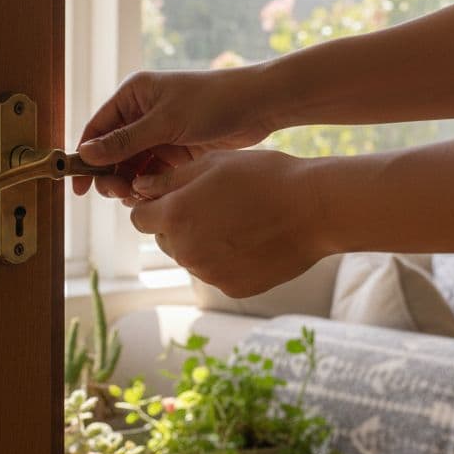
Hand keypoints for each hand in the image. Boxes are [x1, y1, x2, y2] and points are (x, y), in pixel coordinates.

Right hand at [73, 66, 279, 197]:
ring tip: (136, 196)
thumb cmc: (213, 102)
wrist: (258, 106)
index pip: (97, 129)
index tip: (79, 184)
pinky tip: (150, 195)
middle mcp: (141, 113)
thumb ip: (125, 141)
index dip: (85, 157)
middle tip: (117, 193)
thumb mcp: (165, 123)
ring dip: (128, 182)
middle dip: (110, 174)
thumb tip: (86, 154)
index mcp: (133, 95)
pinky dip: (147, 185)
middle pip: (111, 151)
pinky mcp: (175, 150)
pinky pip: (151, 171)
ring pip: (131, 165)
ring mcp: (158, 133)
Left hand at [126, 150, 336, 296]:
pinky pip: (217, 273)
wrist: (315, 209)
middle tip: (214, 205)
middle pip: (165, 240)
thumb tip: (138, 189)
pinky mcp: (233, 288)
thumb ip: (169, 180)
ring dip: (202, 242)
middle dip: (179, 224)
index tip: (175, 197)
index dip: (155, 206)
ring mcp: (209, 273)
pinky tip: (252, 241)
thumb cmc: (264, 177)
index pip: (140, 218)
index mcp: (175, 216)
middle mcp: (185, 250)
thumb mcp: (213, 164)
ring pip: (191, 257)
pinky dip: (227, 260)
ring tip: (237, 221)